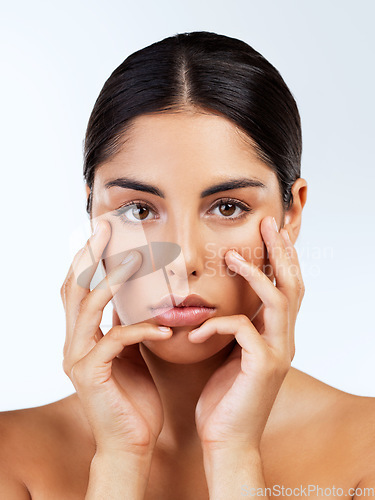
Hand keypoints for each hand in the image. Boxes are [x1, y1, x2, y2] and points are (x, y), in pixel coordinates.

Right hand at [60, 220, 172, 455]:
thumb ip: (127, 324)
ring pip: (87, 307)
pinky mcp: (91, 374)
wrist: (133, 441)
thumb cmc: (134, 396)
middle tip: (106, 227)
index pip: (79, 287)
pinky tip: (165, 330)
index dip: (88, 257)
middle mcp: (73, 342)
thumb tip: (138, 297)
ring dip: (112, 280)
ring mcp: (78, 358)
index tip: (104, 230)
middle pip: (74, 287)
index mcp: (82, 335)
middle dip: (90, 254)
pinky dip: (142, 329)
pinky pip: (116, 340)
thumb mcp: (132, 352)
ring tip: (136, 260)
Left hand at [188, 216, 304, 452]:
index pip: (286, 287)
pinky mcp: (263, 366)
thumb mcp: (228, 354)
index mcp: (275, 335)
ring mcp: (277, 352)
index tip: (270, 231)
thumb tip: (215, 303)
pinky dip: (215, 326)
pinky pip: (241, 329)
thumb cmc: (224, 397)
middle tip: (268, 222)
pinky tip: (192, 337)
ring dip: (254, 274)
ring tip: (229, 257)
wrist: (226, 441)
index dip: (282, 258)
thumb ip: (231, 328)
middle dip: (281, 251)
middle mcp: (283, 339)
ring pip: (277, 299)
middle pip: (293, 284)